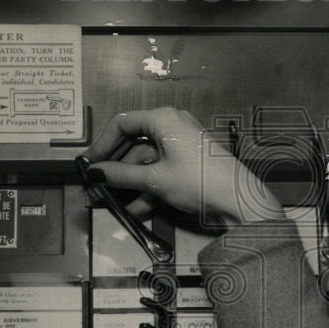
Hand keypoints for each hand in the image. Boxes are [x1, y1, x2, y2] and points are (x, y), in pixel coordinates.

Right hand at [84, 107, 283, 224]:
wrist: (238, 200)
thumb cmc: (200, 181)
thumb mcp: (155, 179)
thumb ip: (121, 176)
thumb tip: (96, 173)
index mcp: (163, 119)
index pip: (121, 124)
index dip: (102, 145)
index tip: (90, 164)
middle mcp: (172, 125)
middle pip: (133, 143)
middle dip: (114, 168)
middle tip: (97, 186)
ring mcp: (181, 144)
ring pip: (146, 160)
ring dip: (129, 182)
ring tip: (112, 202)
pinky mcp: (188, 162)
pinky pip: (160, 170)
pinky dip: (147, 187)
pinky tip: (135, 208)